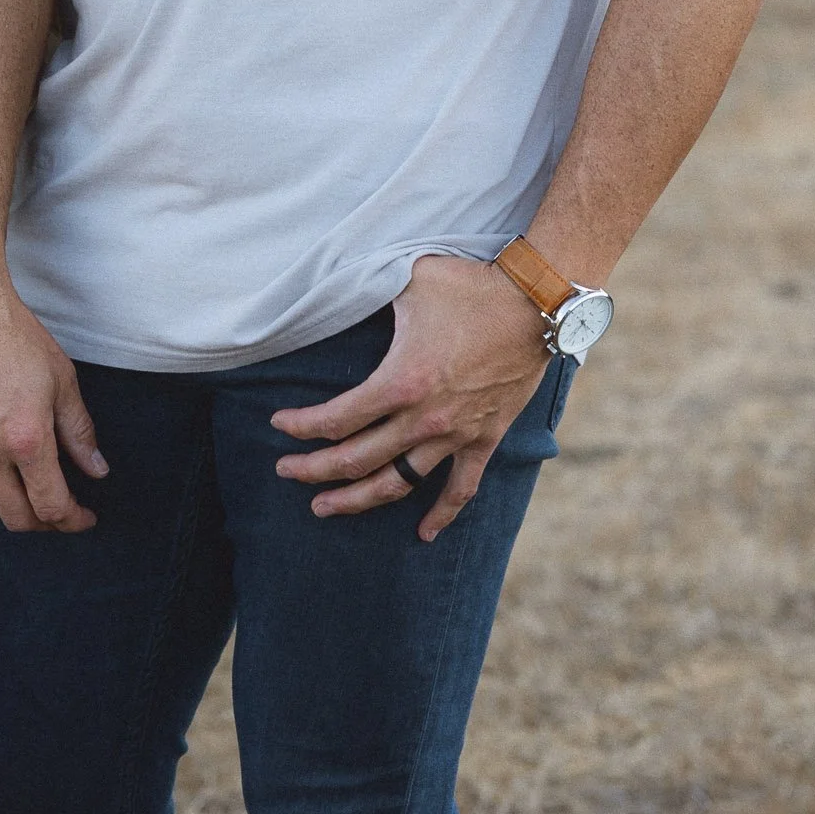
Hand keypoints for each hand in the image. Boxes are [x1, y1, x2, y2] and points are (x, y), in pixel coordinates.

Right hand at [0, 251, 107, 531]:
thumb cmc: (15, 337)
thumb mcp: (62, 381)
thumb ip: (79, 432)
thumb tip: (97, 471)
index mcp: (26, 440)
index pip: (50, 507)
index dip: (72, 519)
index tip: (83, 516)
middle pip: (14, 518)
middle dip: (42, 522)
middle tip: (57, 509)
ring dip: (3, 509)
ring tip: (21, 493)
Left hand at [271, 251, 551, 543]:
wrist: (536, 303)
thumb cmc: (468, 287)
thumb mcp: (408, 279)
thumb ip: (369, 287)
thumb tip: (338, 284)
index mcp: (400, 381)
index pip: (336, 419)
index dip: (301, 426)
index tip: (278, 425)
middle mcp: (423, 418)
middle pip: (356, 459)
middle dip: (313, 470)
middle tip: (286, 472)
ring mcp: (455, 435)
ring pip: (397, 483)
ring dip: (357, 500)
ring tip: (325, 507)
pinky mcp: (484, 439)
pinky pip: (461, 489)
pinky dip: (441, 515)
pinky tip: (422, 534)